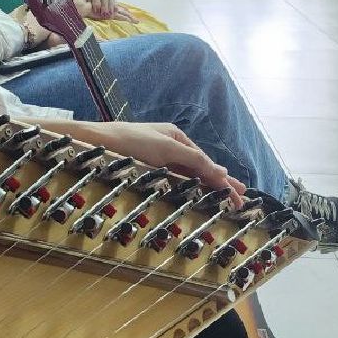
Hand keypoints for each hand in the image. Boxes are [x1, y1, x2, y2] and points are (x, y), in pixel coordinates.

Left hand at [68, 121, 246, 206]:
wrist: (96, 144)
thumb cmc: (130, 141)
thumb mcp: (166, 149)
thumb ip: (194, 161)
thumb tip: (221, 173)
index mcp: (176, 137)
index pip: (205, 162)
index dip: (222, 180)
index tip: (238, 196)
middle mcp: (169, 147)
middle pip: (200, 168)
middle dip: (221, 183)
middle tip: (241, 200)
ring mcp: (158, 159)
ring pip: (188, 176)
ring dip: (206, 187)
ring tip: (225, 198)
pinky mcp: (146, 170)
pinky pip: (173, 180)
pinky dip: (188, 188)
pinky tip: (195, 195)